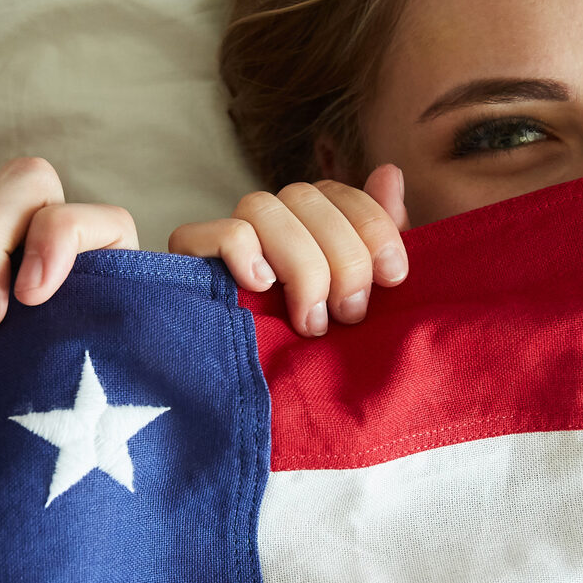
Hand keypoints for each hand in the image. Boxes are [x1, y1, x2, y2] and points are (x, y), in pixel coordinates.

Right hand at [168, 163, 408, 336]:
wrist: (258, 408)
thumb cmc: (314, 351)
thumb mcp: (359, 297)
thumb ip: (377, 236)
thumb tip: (389, 173)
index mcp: (307, 222)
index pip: (341, 192)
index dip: (374, 226)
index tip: (394, 277)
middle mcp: (267, 222)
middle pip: (306, 196)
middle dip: (343, 256)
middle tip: (350, 314)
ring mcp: (226, 240)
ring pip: (262, 206)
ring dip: (301, 262)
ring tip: (311, 320)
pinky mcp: (188, 261)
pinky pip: (220, 232)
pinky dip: (245, 252)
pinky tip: (262, 287)